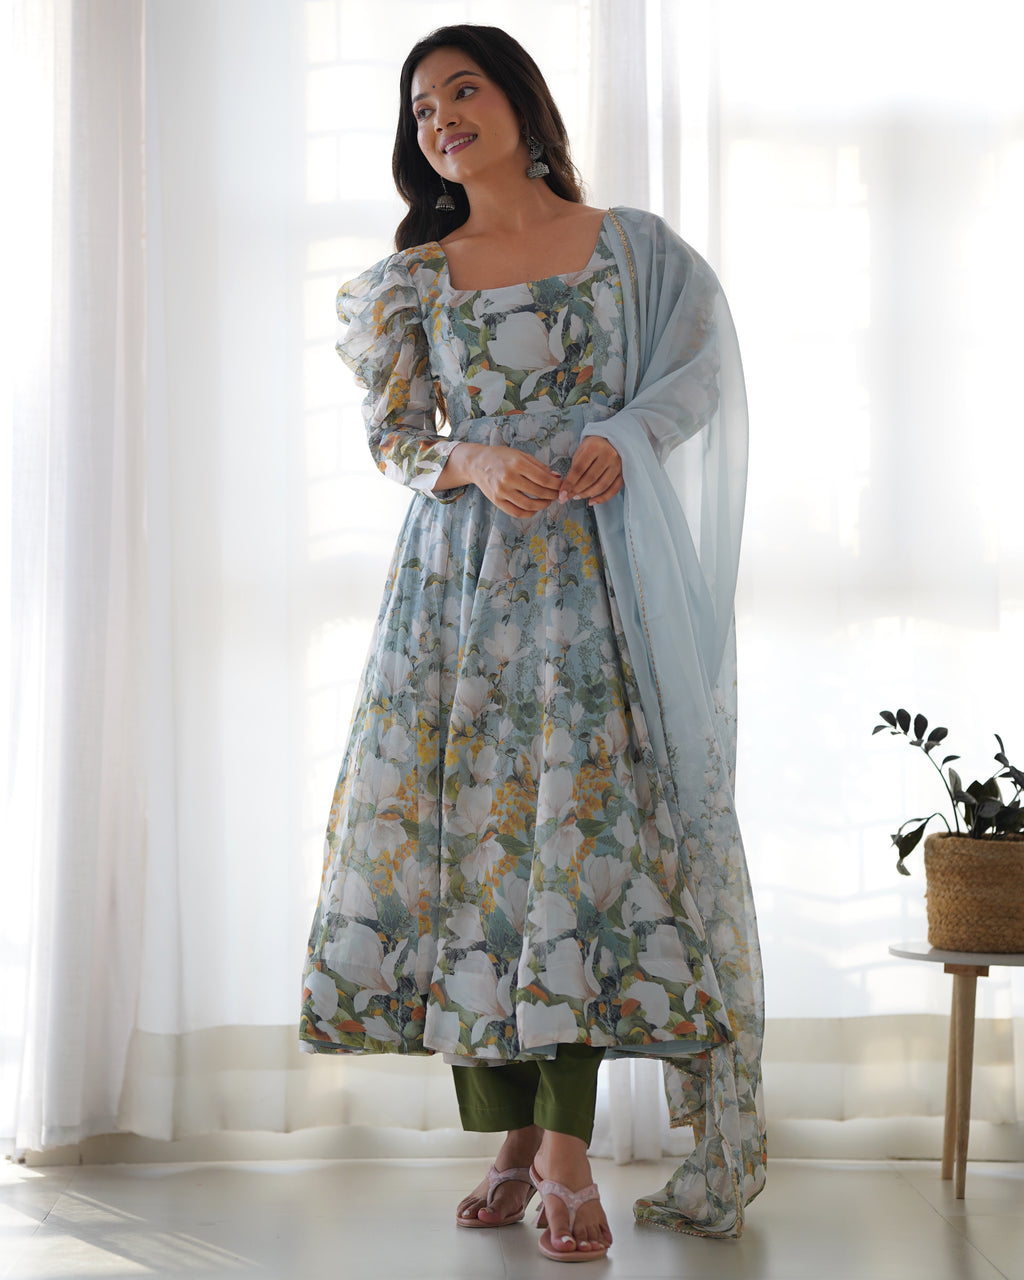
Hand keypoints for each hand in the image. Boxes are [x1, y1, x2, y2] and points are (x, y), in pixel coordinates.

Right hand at [439, 443, 561, 517]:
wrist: (476, 463)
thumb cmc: (501, 457)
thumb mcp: (520, 455)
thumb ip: (539, 466)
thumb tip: (557, 478)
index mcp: (517, 463)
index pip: (544, 479)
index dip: (557, 486)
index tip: (562, 487)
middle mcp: (509, 478)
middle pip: (539, 492)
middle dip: (552, 495)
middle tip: (557, 495)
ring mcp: (502, 491)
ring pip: (529, 505)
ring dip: (543, 505)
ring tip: (548, 502)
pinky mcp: (496, 501)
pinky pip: (516, 512)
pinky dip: (529, 513)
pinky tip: (535, 509)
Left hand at [559, 436, 621, 505]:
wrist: (613, 440)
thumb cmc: (594, 445)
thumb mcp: (582, 450)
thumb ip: (576, 467)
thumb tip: (567, 488)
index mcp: (595, 447)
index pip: (579, 469)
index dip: (569, 483)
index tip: (561, 494)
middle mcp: (608, 455)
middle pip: (590, 478)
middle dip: (576, 491)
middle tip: (566, 497)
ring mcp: (618, 465)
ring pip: (601, 485)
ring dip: (587, 494)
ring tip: (577, 497)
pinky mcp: (624, 473)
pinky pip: (613, 490)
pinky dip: (602, 498)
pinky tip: (591, 501)